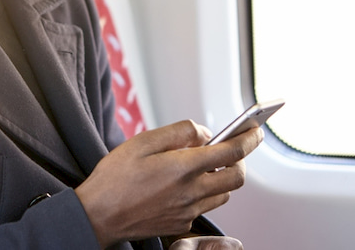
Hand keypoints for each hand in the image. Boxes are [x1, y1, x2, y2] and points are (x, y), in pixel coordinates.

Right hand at [75, 120, 262, 247]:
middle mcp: (191, 192)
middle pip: (237, 177)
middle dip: (240, 160)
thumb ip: (178, 132)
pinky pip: (204, 207)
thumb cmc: (115, 178)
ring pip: (223, 194)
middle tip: (230, 148)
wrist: (98, 216)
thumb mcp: (142, 141)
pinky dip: (204, 193)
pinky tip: (185, 184)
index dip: (250, 138)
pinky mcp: (181, 224)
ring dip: (222, 177)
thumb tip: (203, 133)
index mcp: (183, 167)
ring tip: (204, 165)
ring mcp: (188, 212)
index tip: (256, 130)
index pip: (232, 152)